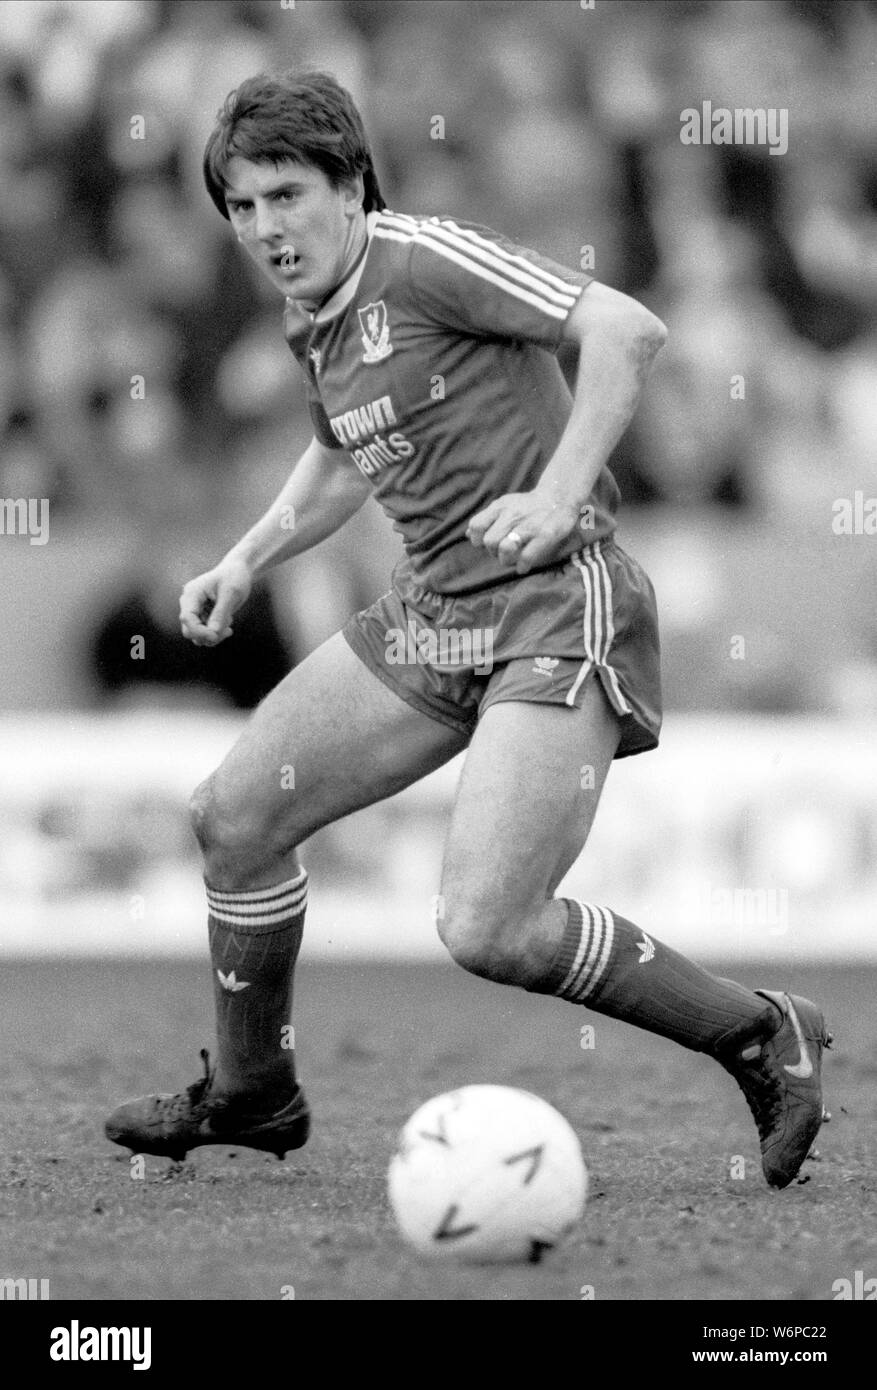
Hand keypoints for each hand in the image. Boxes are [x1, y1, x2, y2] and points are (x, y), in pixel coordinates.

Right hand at [179, 555, 253, 646]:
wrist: (238, 571)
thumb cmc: (234, 577)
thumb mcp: (231, 593)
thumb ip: (220, 613)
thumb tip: (213, 634)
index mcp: (192, 593)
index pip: (187, 618)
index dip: (199, 631)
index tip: (216, 636)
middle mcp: (189, 603)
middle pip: (189, 630)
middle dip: (208, 635)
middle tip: (229, 630)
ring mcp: (195, 611)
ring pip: (197, 635)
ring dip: (215, 635)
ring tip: (229, 622)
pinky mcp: (202, 616)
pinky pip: (205, 633)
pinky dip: (217, 632)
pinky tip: (227, 621)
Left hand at [466, 490, 580, 573]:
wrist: (559, 496)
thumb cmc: (528, 505)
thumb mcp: (505, 505)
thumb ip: (487, 519)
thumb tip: (467, 534)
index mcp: (500, 507)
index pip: (476, 526)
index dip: (477, 539)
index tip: (485, 544)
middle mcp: (512, 515)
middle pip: (489, 541)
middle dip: (493, 552)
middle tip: (502, 552)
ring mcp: (529, 525)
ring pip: (505, 549)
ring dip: (506, 560)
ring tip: (512, 559)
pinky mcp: (545, 535)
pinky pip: (527, 556)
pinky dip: (522, 566)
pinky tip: (523, 567)